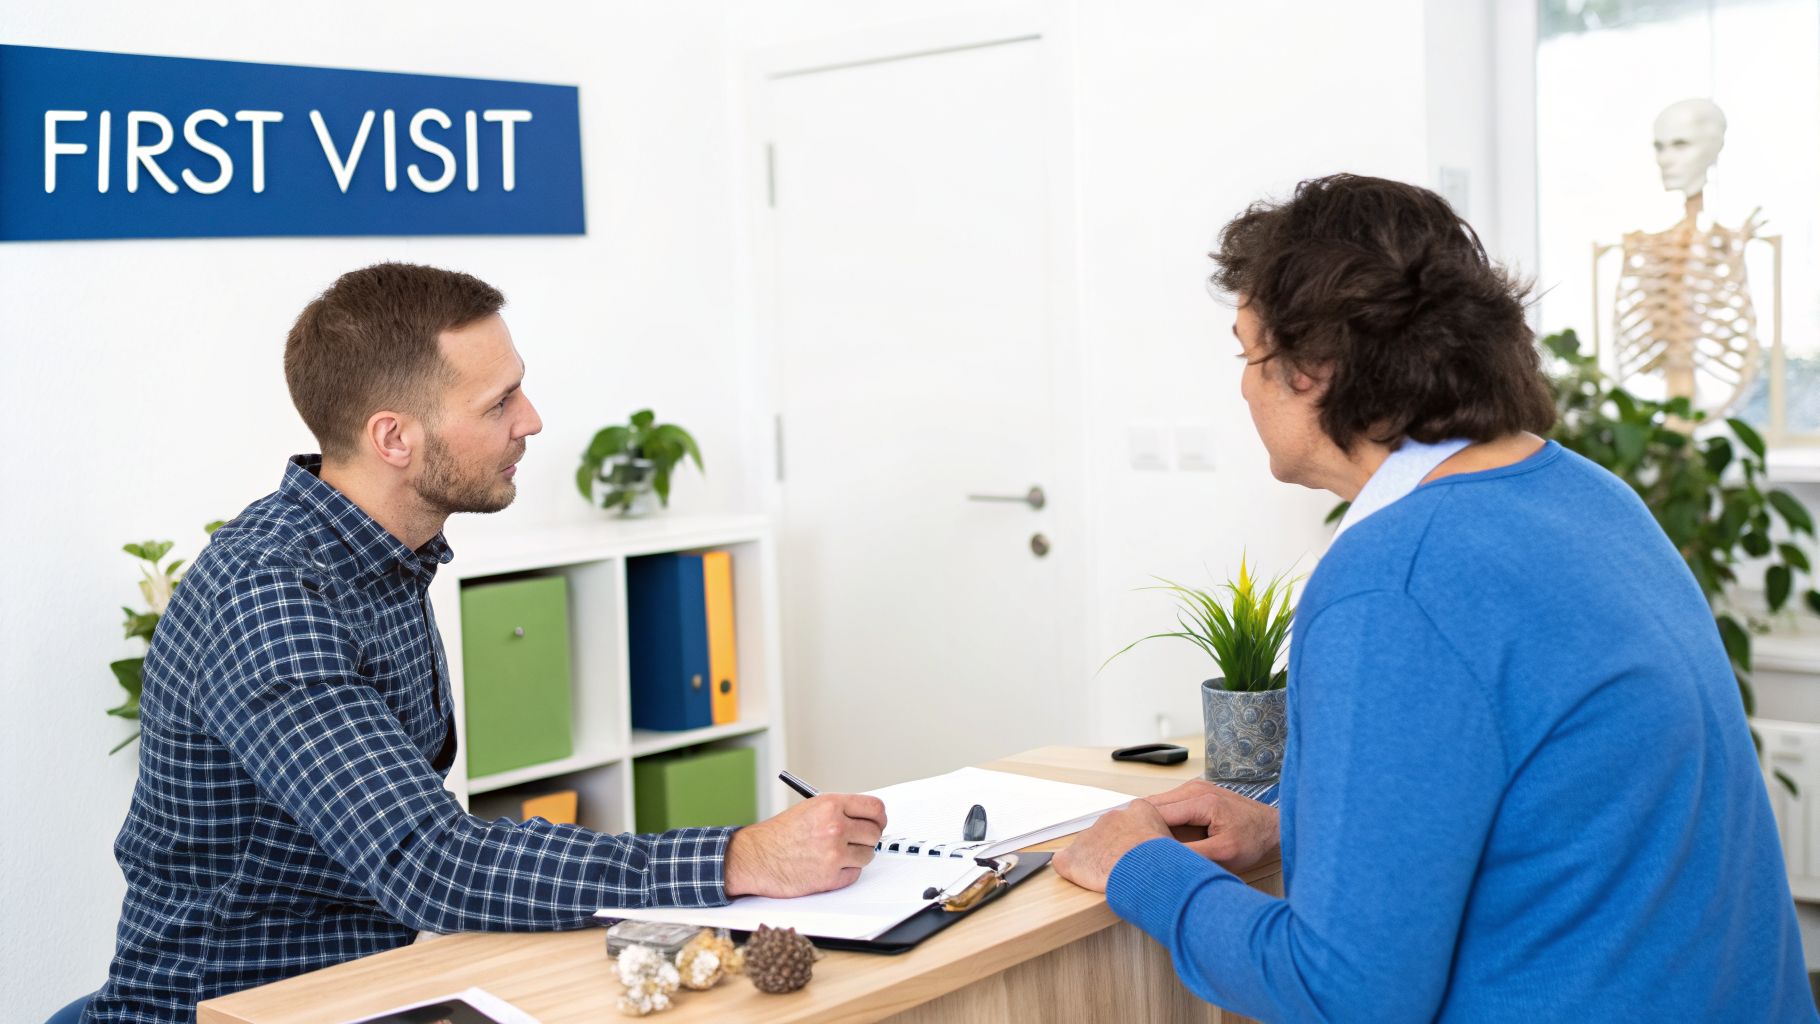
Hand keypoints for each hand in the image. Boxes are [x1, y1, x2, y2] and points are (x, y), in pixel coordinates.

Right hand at [724, 793, 886, 897]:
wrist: (755, 857)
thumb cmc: (778, 834)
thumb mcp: (810, 808)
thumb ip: (839, 811)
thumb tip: (866, 819)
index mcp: (831, 805)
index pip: (875, 809)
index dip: (879, 818)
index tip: (877, 823)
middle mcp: (835, 827)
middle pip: (874, 833)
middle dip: (867, 838)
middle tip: (856, 841)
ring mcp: (834, 853)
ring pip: (867, 855)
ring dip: (856, 856)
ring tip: (835, 854)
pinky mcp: (830, 877)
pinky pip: (854, 874)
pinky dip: (845, 872)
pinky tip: (828, 866)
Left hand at [1052, 800, 1170, 892]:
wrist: (1147, 869)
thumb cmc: (1167, 861)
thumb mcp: (1181, 843)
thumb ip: (1177, 843)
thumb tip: (1190, 857)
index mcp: (1139, 811)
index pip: (1134, 821)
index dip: (1137, 840)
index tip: (1141, 853)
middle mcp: (1112, 818)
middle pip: (1111, 833)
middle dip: (1117, 849)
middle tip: (1128, 869)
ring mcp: (1091, 836)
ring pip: (1091, 847)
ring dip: (1098, 861)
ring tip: (1111, 879)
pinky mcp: (1073, 858)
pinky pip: (1066, 861)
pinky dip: (1071, 870)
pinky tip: (1079, 879)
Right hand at [1145, 779, 1278, 871]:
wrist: (1270, 826)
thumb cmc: (1252, 839)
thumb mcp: (1224, 853)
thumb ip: (1192, 854)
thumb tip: (1164, 857)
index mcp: (1201, 801)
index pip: (1158, 812)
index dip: (1144, 830)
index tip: (1133, 848)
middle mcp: (1193, 788)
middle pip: (1153, 805)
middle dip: (1143, 825)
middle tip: (1134, 848)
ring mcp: (1192, 788)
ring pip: (1157, 805)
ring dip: (1151, 822)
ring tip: (1146, 844)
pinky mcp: (1192, 793)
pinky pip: (1167, 805)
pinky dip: (1160, 820)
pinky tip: (1160, 837)